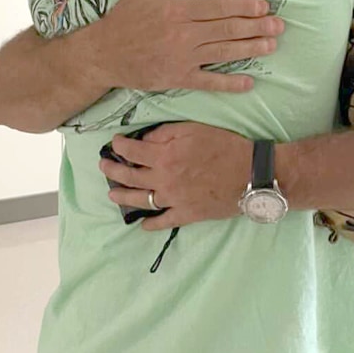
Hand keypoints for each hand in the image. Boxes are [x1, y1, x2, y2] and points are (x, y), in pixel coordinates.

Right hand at [86, 0, 283, 92]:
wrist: (102, 54)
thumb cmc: (123, 19)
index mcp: (178, 10)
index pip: (218, 6)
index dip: (243, 6)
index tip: (264, 6)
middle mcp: (184, 34)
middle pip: (227, 29)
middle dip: (256, 27)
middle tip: (279, 26)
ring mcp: (182, 57)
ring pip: (223, 53)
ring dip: (250, 49)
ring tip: (271, 46)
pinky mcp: (178, 78)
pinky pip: (209, 82)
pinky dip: (230, 83)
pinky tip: (249, 82)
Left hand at [99, 122, 250, 229]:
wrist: (249, 173)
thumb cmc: (224, 146)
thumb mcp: (194, 128)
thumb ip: (166, 133)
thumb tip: (146, 139)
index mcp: (164, 156)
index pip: (132, 151)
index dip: (120, 146)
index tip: (115, 143)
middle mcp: (163, 180)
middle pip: (130, 177)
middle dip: (113, 170)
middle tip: (104, 166)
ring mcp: (173, 200)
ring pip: (140, 200)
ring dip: (123, 197)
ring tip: (113, 195)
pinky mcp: (186, 214)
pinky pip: (163, 221)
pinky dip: (150, 224)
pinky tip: (142, 224)